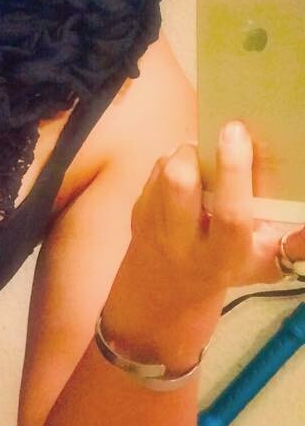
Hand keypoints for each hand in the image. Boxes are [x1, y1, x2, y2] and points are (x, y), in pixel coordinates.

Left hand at [128, 120, 304, 296]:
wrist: (166, 292)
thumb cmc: (227, 269)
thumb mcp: (263, 261)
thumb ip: (292, 241)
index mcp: (221, 257)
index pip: (229, 213)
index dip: (234, 171)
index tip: (237, 133)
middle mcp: (181, 241)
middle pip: (180, 183)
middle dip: (198, 153)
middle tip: (217, 143)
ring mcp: (152, 224)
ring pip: (163, 172)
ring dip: (186, 155)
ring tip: (205, 161)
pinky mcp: (136, 210)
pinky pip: (153, 172)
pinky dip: (172, 161)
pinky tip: (188, 172)